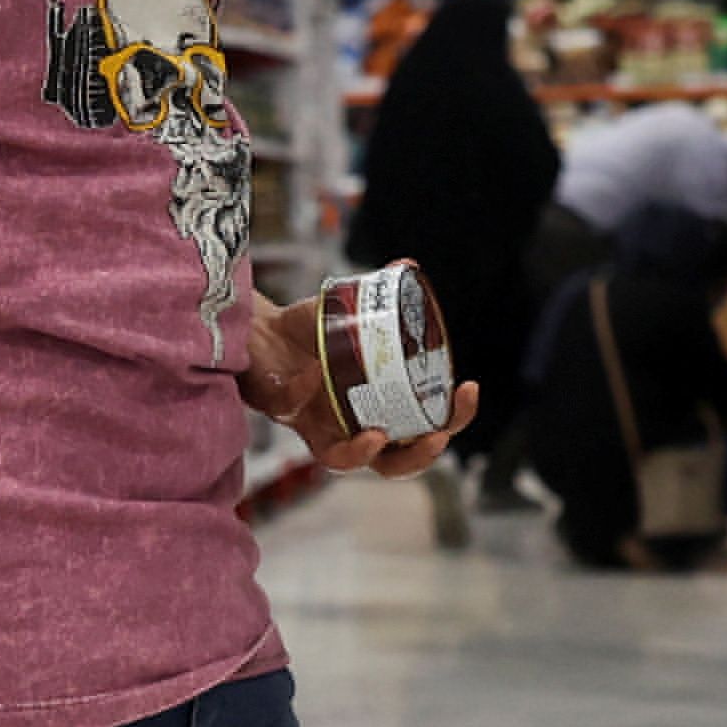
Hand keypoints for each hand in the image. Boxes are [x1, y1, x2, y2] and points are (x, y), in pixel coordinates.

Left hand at [241, 293, 477, 479]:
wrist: (257, 328)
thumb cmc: (305, 330)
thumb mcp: (345, 311)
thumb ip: (375, 297)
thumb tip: (408, 265)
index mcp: (377, 405)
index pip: (424, 425)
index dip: (452, 417)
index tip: (469, 390)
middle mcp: (352, 425)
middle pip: (395, 461)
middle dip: (423, 453)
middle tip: (440, 434)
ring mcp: (318, 425)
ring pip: (348, 460)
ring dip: (368, 455)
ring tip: (380, 436)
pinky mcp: (285, 416)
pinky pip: (299, 416)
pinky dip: (307, 393)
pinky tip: (318, 371)